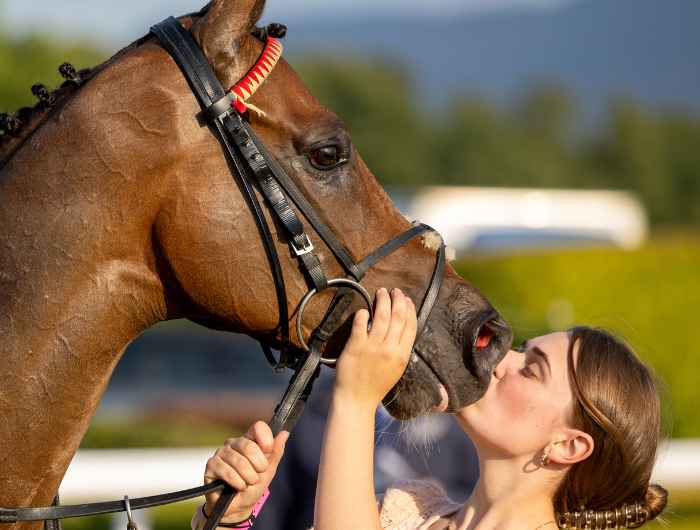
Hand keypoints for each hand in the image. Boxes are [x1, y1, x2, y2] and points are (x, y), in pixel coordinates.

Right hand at [203, 421, 288, 522]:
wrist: (238, 507)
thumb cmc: (254, 486)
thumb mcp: (269, 470)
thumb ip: (276, 452)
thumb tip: (284, 433)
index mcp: (249, 440)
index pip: (258, 427)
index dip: (265, 438)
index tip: (268, 450)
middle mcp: (234, 443)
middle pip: (249, 446)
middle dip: (258, 465)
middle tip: (258, 476)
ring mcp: (221, 452)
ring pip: (239, 461)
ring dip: (248, 477)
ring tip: (248, 483)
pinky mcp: (211, 465)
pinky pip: (227, 471)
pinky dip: (237, 482)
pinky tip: (238, 486)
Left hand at [334, 287, 416, 408]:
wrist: (356, 400)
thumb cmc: (376, 386)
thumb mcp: (396, 368)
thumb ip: (399, 349)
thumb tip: (401, 327)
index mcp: (402, 355)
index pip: (410, 326)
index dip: (410, 309)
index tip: (407, 299)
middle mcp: (389, 349)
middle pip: (397, 317)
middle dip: (397, 300)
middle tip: (395, 290)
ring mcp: (372, 346)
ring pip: (380, 316)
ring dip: (382, 300)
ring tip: (381, 292)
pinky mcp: (356, 346)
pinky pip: (360, 323)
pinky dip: (362, 313)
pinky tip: (363, 309)